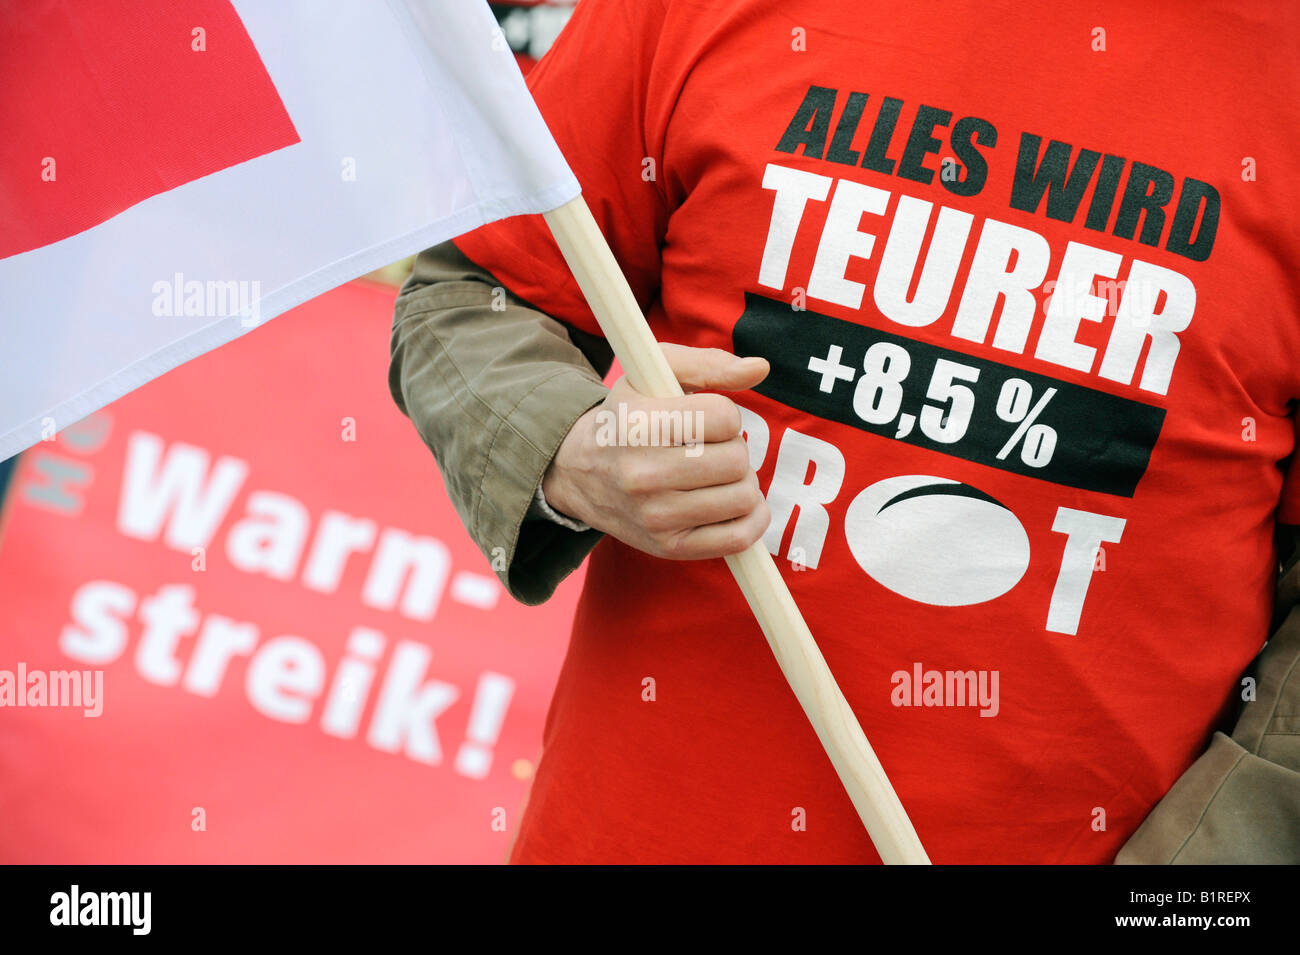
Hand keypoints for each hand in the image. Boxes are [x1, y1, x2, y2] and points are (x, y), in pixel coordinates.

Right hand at [542, 344, 770, 559]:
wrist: (581, 473)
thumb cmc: (629, 417)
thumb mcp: (652, 375)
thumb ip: (708, 364)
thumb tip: (761, 368)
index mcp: (640, 426)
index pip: (725, 418)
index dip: (725, 415)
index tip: (705, 419)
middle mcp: (643, 474)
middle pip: (736, 460)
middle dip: (733, 449)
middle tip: (711, 449)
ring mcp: (656, 516)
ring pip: (743, 497)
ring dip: (741, 483)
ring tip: (716, 475)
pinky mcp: (669, 547)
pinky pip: (738, 538)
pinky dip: (751, 520)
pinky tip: (733, 504)